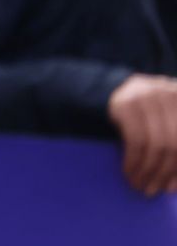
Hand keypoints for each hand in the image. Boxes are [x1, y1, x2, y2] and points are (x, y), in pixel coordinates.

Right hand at [108, 74, 176, 195]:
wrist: (109, 90)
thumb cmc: (146, 116)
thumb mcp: (165, 126)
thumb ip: (172, 147)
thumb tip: (174, 186)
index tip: (170, 190)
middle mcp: (169, 95)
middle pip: (173, 144)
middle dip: (163, 172)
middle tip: (152, 190)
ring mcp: (147, 97)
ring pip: (155, 144)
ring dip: (147, 170)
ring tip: (139, 185)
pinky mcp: (126, 104)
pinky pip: (135, 140)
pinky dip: (133, 160)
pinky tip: (128, 172)